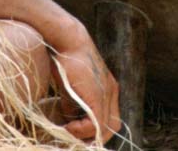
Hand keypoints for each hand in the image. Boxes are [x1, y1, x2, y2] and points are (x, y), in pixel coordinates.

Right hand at [49, 24, 120, 142]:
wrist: (66, 40)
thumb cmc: (64, 59)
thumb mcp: (70, 87)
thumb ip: (73, 105)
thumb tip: (68, 123)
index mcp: (107, 89)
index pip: (110, 118)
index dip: (96, 130)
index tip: (78, 132)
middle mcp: (111, 92)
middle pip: (113, 126)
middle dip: (94, 136)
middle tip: (75, 138)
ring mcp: (107, 93)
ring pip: (107, 127)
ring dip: (87, 135)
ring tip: (69, 132)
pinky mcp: (97, 95)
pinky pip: (96, 123)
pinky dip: (82, 130)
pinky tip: (69, 127)